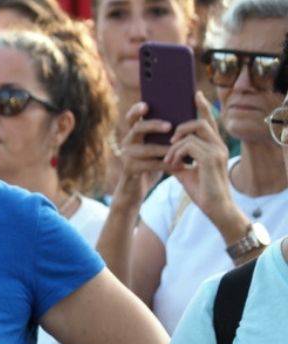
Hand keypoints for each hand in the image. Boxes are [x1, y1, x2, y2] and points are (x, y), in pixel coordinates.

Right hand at [113, 101, 170, 204]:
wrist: (138, 186)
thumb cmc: (153, 161)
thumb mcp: (157, 144)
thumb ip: (165, 132)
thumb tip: (188, 114)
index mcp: (134, 132)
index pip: (132, 116)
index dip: (137, 109)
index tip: (147, 105)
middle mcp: (127, 141)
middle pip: (137, 128)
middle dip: (153, 125)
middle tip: (169, 126)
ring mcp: (126, 156)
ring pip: (145, 149)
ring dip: (163, 148)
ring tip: (179, 148)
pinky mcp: (130, 169)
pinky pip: (150, 165)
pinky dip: (166, 165)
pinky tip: (180, 165)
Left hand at [164, 92, 236, 220]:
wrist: (214, 208)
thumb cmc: (202, 191)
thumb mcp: (186, 172)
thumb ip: (178, 159)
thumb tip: (164, 152)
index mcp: (215, 146)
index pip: (209, 121)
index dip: (202, 107)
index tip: (194, 95)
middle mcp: (219, 145)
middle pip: (200, 122)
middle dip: (181, 126)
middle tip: (170, 140)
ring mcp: (217, 151)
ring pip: (192, 133)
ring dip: (175, 145)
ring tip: (169, 160)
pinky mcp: (211, 159)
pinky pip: (189, 146)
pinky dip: (176, 154)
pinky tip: (172, 165)